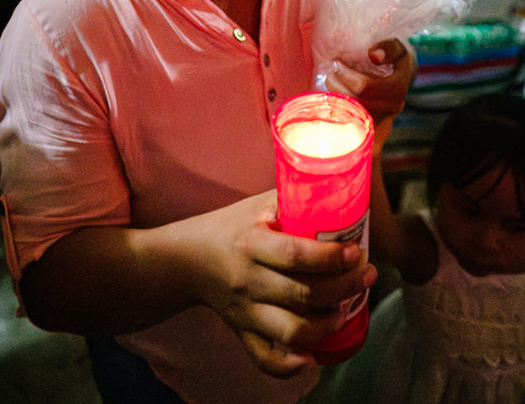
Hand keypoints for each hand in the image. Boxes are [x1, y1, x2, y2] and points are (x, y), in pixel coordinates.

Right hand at [190, 190, 376, 376]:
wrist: (187, 259)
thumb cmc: (231, 226)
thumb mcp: (257, 205)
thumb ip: (292, 199)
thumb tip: (338, 191)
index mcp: (250, 244)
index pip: (295, 255)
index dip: (330, 257)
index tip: (356, 251)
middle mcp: (247, 281)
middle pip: (303, 294)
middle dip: (345, 287)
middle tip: (368, 274)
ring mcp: (244, 312)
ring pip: (292, 333)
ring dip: (327, 325)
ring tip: (346, 308)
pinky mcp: (242, 332)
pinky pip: (266, 359)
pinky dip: (292, 364)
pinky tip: (314, 354)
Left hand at [325, 38, 415, 149]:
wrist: (402, 78)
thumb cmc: (396, 59)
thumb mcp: (397, 47)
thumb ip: (387, 48)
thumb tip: (373, 56)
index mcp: (397, 87)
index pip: (364, 86)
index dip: (346, 75)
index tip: (336, 63)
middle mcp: (392, 106)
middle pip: (356, 101)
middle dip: (336, 85)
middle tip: (329, 72)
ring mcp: (384, 119)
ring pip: (353, 115)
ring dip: (336, 98)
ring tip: (329, 81)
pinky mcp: (376, 126)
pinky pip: (354, 124)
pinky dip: (340, 111)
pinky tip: (333, 97)